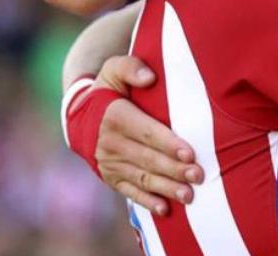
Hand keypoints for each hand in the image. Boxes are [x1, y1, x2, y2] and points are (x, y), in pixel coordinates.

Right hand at [93, 56, 203, 213]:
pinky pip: (130, 191)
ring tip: (189, 195)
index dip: (169, 144)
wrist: (79, 116)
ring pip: (142, 178)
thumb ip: (132, 67)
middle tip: (199, 175)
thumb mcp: (114, 69)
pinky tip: (165, 210)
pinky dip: (147, 202)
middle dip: (174, 169)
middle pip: (148, 159)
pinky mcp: (110, 177)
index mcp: (115, 116)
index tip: (190, 153)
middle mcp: (110, 143)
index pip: (147, 133)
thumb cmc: (108, 89)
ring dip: (166, 188)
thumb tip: (150, 77)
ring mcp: (109, 163)